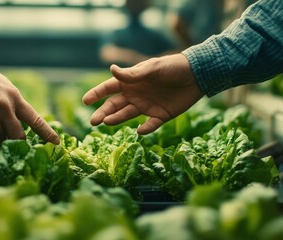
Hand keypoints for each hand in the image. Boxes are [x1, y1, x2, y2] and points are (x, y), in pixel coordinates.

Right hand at [0, 58, 59, 143]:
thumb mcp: (8, 89)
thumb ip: (15, 106)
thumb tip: (21, 127)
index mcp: (16, 99)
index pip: (35, 120)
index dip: (47, 133)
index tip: (56, 143)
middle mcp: (5, 107)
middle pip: (17, 136)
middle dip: (17, 141)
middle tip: (12, 139)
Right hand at [82, 54, 203, 134]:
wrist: (197, 75)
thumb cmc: (172, 67)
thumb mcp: (152, 68)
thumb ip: (132, 73)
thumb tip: (111, 69)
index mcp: (130, 82)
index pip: (108, 88)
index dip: (96, 94)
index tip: (85, 101)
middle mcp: (135, 95)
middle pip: (114, 105)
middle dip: (103, 113)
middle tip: (93, 122)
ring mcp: (146, 106)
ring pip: (127, 115)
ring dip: (117, 119)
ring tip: (107, 123)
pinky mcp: (160, 116)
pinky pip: (150, 125)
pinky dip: (145, 129)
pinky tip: (139, 131)